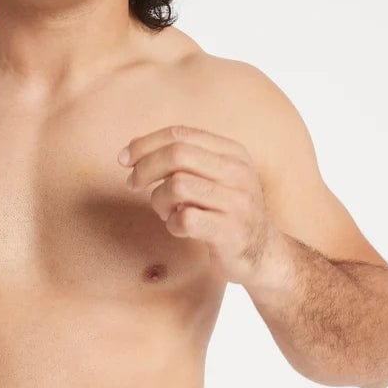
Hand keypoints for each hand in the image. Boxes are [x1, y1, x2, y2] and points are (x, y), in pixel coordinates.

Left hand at [118, 124, 282, 286]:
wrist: (263, 253)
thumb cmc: (226, 211)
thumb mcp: (214, 176)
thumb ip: (182, 160)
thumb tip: (132, 150)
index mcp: (232, 152)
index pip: (180, 134)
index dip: (145, 144)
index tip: (124, 159)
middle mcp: (238, 172)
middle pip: (176, 154)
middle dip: (145, 168)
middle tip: (133, 185)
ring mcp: (237, 201)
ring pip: (177, 185)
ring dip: (159, 200)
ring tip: (165, 211)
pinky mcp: (230, 231)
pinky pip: (184, 219)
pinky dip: (172, 224)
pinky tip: (179, 228)